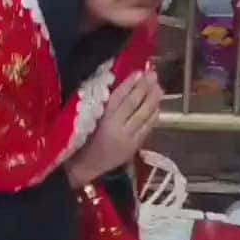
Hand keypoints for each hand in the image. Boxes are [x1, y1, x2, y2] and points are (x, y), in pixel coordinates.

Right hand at [67, 70, 161, 187]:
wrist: (84, 167)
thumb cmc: (81, 141)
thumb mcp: (87, 121)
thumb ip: (103, 106)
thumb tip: (121, 88)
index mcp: (102, 120)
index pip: (119, 98)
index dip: (130, 84)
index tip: (138, 72)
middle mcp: (116, 128)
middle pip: (134, 105)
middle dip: (145, 88)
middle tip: (153, 75)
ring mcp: (128, 138)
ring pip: (144, 116)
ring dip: (153, 100)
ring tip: (159, 87)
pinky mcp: (134, 147)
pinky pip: (147, 128)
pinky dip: (154, 116)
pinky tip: (157, 106)